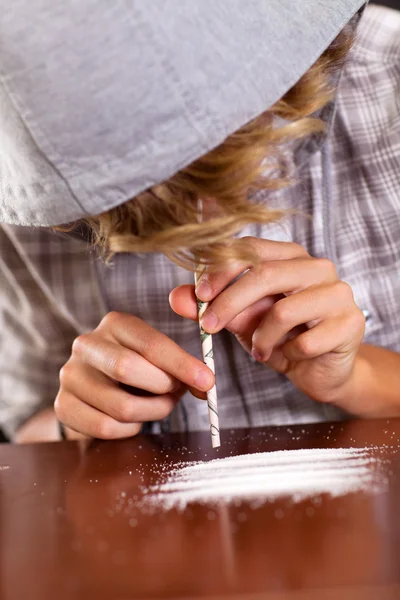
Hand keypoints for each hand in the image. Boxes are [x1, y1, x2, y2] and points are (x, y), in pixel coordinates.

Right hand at [55, 312, 213, 438]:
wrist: (96, 386)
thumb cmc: (138, 367)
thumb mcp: (158, 357)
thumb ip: (182, 366)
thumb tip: (206, 384)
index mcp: (115, 323)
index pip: (150, 343)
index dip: (181, 364)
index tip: (207, 381)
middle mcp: (87, 344)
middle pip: (127, 368)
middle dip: (162, 388)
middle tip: (177, 395)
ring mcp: (70, 375)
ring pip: (120, 405)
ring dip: (151, 412)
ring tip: (158, 406)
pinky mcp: (63, 405)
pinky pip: (105, 427)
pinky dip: (129, 428)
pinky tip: (134, 419)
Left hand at [170, 238, 365, 408]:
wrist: (321, 370)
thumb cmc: (280, 337)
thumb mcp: (241, 320)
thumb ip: (211, 307)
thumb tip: (176, 297)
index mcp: (290, 256)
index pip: (251, 249)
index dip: (221, 270)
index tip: (199, 295)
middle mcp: (318, 267)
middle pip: (265, 274)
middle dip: (229, 303)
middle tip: (208, 327)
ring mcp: (339, 293)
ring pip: (283, 310)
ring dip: (261, 338)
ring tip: (259, 350)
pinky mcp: (350, 323)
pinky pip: (305, 341)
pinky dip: (288, 354)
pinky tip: (289, 356)